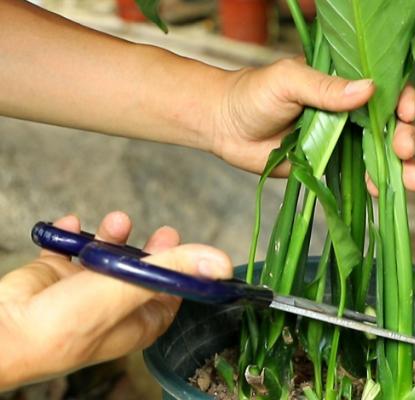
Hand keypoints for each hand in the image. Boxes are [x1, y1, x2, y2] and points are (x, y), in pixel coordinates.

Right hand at [0, 212, 231, 390]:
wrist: (5, 327)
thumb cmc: (68, 323)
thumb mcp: (131, 288)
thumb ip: (175, 270)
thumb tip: (221, 263)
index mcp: (140, 320)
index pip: (174, 292)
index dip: (184, 270)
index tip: (190, 248)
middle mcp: (115, 305)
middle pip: (144, 270)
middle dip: (152, 248)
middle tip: (164, 231)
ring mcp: (84, 290)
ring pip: (109, 254)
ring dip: (113, 234)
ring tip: (116, 220)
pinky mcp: (57, 273)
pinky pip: (70, 246)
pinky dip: (72, 233)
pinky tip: (71, 223)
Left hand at [211, 58, 414, 191]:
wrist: (224, 127)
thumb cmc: (253, 94)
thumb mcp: (289, 81)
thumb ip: (326, 88)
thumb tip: (369, 89)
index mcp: (342, 83)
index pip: (384, 88)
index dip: (403, 100)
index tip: (407, 113)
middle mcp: (348, 110)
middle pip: (389, 123)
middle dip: (405, 137)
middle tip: (403, 150)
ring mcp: (341, 138)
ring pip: (379, 152)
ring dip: (400, 166)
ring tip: (412, 181)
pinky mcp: (329, 163)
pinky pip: (357, 173)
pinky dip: (374, 183)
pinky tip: (384, 192)